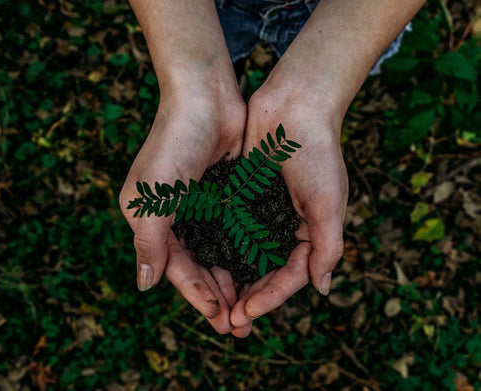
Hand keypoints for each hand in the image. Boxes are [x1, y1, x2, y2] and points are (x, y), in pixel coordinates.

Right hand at [119, 84, 245, 333]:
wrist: (205, 96)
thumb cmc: (174, 142)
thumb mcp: (154, 196)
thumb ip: (149, 242)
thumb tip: (144, 285)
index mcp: (150, 219)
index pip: (174, 267)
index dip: (196, 295)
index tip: (219, 319)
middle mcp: (173, 216)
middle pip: (197, 266)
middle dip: (217, 295)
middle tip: (239, 325)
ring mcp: (199, 205)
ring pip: (217, 253)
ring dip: (232, 279)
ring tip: (251, 306)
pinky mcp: (223, 194)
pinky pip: (233, 231)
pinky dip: (243, 252)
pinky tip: (258, 271)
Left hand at [229, 77, 347, 336]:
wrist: (295, 105)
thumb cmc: (317, 153)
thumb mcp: (329, 202)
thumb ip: (327, 246)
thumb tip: (322, 289)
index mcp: (309, 232)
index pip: (289, 276)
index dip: (269, 298)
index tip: (246, 314)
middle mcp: (284, 226)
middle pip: (264, 272)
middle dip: (247, 297)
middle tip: (226, 322)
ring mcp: (262, 212)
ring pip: (243, 255)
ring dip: (230, 279)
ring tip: (213, 303)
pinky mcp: (242, 196)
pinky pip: (229, 228)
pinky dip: (219, 247)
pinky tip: (203, 264)